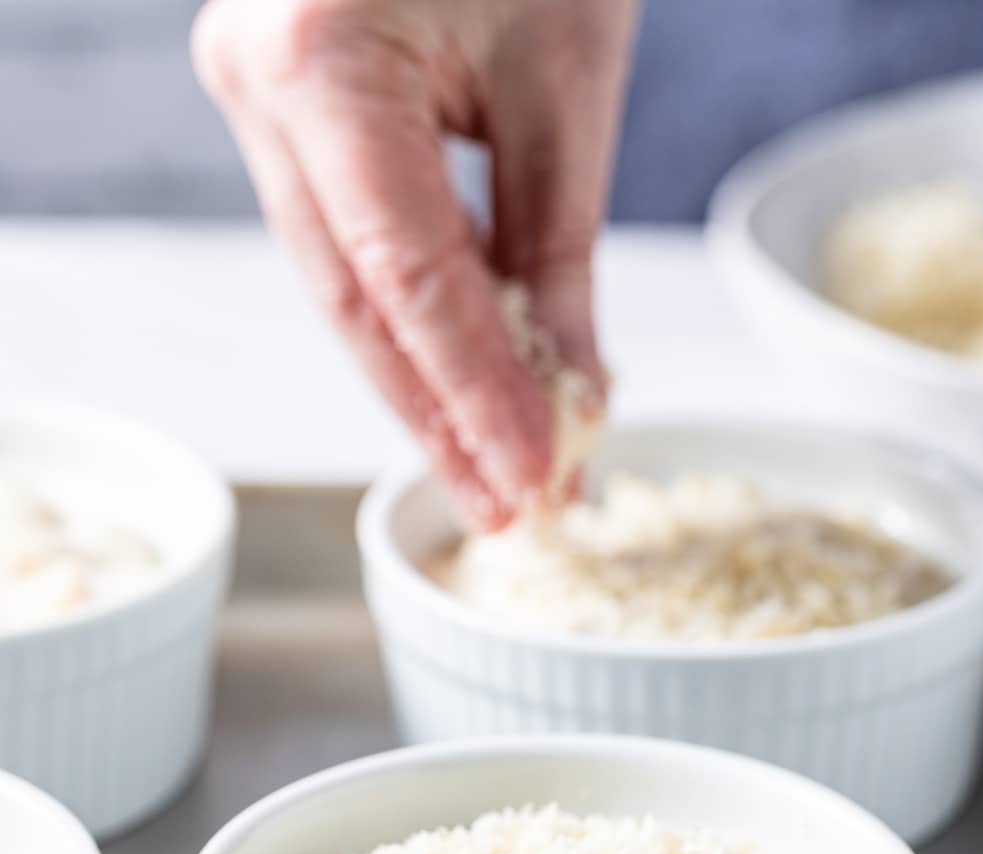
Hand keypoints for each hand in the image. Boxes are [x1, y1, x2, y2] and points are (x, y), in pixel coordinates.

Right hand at [193, 0, 636, 526]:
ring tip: (499, 470)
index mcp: (321, 59)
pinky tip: (466, 383)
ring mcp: (253, 88)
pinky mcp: (280, 99)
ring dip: (424, 383)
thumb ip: (555, 249)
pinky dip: (411, 314)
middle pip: (355, 303)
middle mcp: (259, 80)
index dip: (473, 395)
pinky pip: (346, 238)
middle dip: (441, 417)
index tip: (536, 479)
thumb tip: (570, 395)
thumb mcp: (566, 78)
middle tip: (514, 507)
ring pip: (342, 284)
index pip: (405, 280)